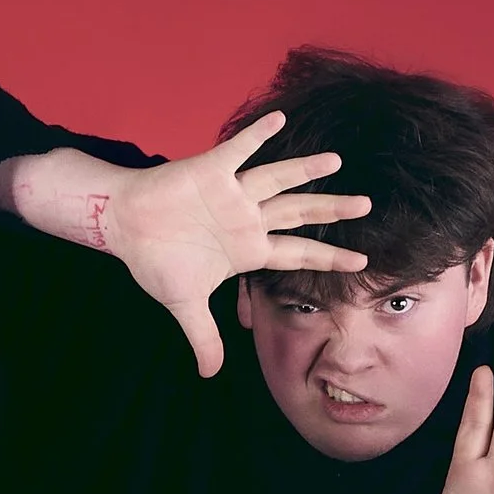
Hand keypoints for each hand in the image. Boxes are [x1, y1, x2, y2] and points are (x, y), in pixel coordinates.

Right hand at [76, 120, 370, 377]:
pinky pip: (238, 150)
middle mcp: (247, 219)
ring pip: (277, 179)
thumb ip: (203, 336)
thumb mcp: (184, 304)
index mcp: (248, 249)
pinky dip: (257, 135)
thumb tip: (208, 374)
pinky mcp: (211, 172)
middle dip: (332, 211)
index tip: (362, 262)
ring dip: (305, 170)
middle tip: (367, 205)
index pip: (297, 254)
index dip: (329, 259)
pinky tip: (279, 120)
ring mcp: (232, 194)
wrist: (125, 224)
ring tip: (336, 161)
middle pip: (299, 213)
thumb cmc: (156, 259)